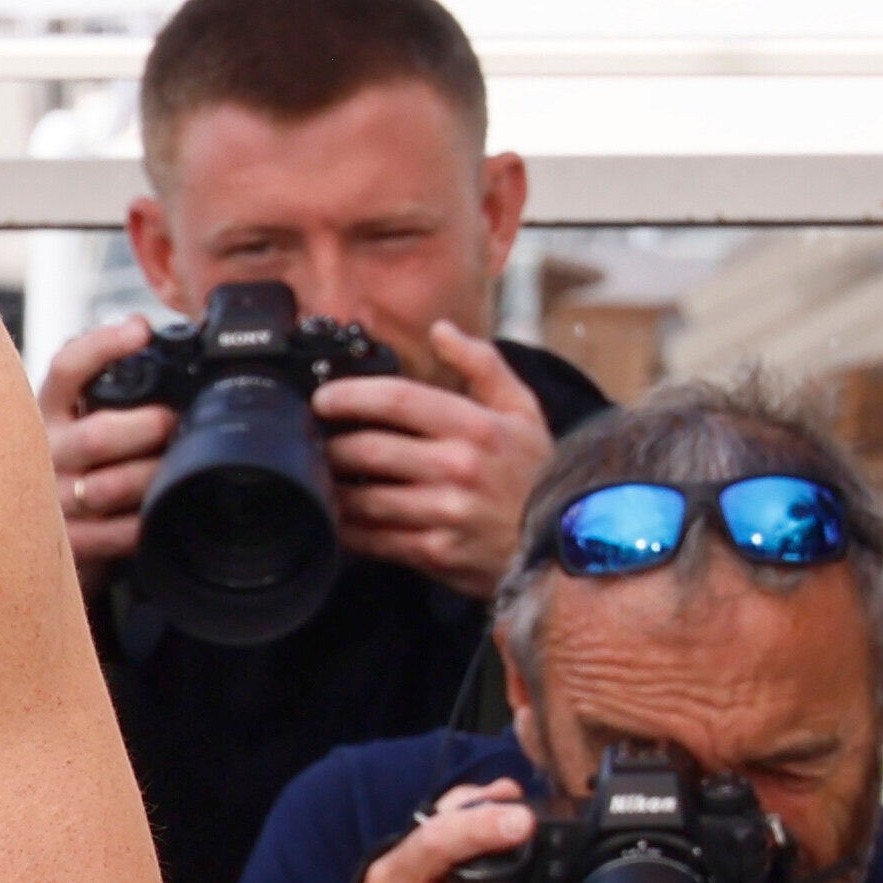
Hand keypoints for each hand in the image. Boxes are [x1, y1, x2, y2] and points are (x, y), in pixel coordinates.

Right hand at [40, 317, 166, 579]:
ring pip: (106, 488)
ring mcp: (48, 500)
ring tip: (178, 469)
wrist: (43, 536)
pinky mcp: (63, 543)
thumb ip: (110, 389)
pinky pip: (110, 535)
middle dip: (145, 428)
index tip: (140, 331)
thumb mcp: (82, 417)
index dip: (102, 346)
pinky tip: (159, 513)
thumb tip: (154, 338)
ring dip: (151, 478)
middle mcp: (42, 453)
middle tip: (173, 422)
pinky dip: (140, 525)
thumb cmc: (80, 464)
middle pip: (94, 436)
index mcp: (48, 411)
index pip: (67, 369)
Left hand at [314, 328, 555, 595]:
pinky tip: (339, 516)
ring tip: (320, 477)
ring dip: (331, 487)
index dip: (350, 396)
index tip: (322, 399)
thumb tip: (441, 330)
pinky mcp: (435, 552)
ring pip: (361, 497)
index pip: (397, 400)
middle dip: (329, 445)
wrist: (570, 541)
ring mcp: (446, 513)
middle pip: (367, 450)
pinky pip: (371, 538)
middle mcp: (460, 468)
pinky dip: (346, 527)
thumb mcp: (522, 410)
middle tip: (312, 442)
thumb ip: (483, 365)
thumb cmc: (535, 471)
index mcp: (477, 427)